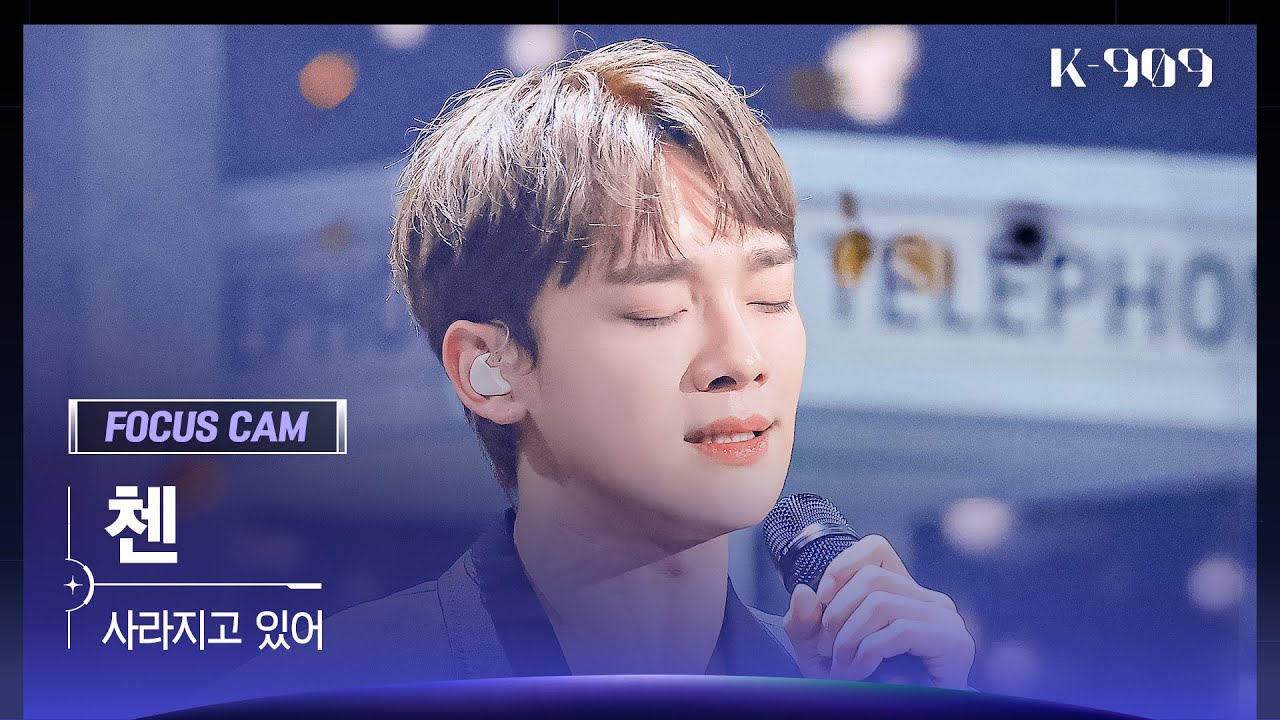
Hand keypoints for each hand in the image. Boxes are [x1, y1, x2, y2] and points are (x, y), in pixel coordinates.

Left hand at [781, 534, 974, 688]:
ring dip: (848, 639)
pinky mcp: (953, 643)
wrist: (899, 719)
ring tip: (841, 668)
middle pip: (872, 578)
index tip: (821, 598)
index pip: (876, 549)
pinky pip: (898, 631)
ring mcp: (945, 620)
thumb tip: (802, 591)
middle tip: (826, 650)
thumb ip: (806, 624)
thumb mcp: (822, 653)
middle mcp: (930, 600)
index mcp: (905, 594)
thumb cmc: (866, 689)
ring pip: (881, 603)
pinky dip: (867, 654)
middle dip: (836, 614)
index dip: (843, 565)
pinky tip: (858, 674)